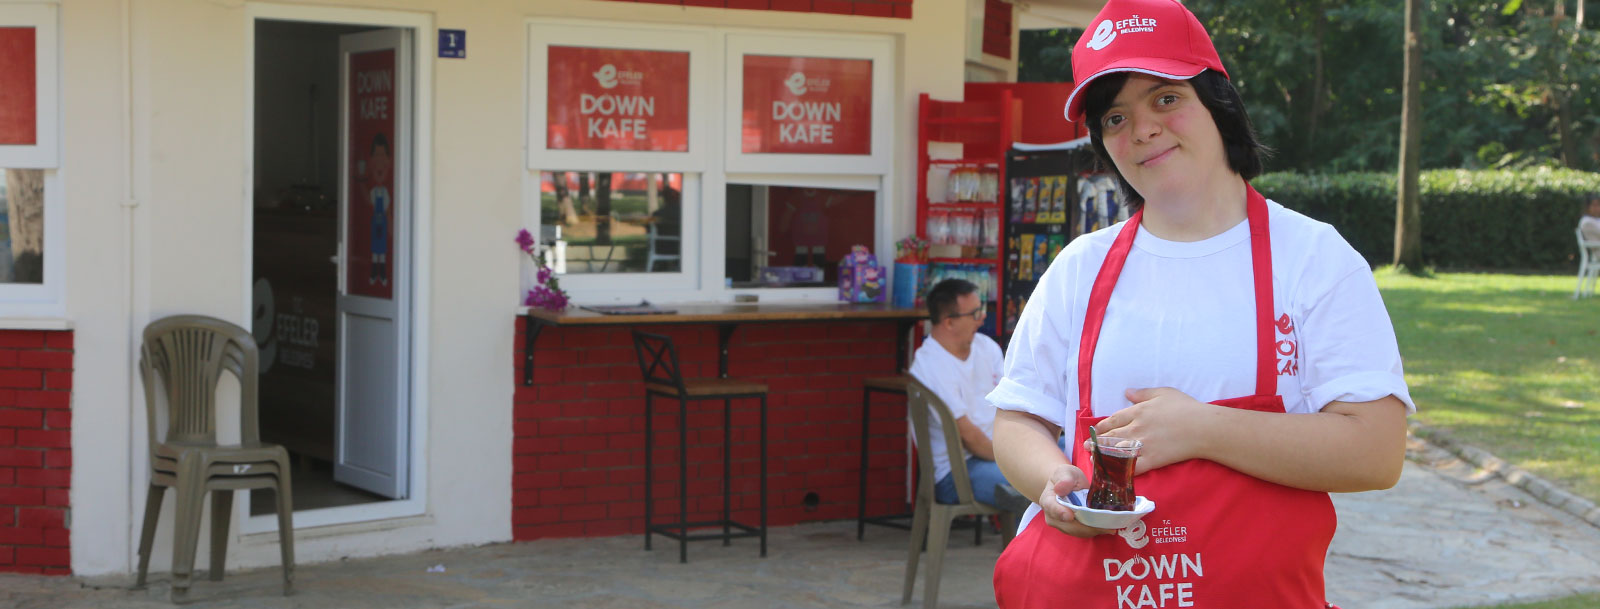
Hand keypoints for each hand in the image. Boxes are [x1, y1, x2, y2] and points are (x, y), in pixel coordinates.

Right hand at [1037, 463, 1114, 537]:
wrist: (1066, 484)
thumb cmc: (1066, 477)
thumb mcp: (1065, 472)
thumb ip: (1064, 479)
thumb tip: (1060, 488)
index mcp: (1047, 500)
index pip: (1052, 508)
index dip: (1061, 513)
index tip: (1069, 516)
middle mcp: (1052, 516)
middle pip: (1068, 525)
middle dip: (1086, 526)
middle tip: (1104, 526)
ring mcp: (1061, 524)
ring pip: (1077, 531)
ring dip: (1093, 530)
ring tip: (1109, 527)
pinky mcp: (1071, 529)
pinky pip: (1083, 532)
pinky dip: (1094, 530)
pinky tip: (1105, 527)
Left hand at [1086, 387, 1215, 474]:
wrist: (1202, 428)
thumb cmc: (1186, 408)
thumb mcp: (1163, 393)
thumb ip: (1142, 393)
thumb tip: (1126, 392)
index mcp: (1138, 412)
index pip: (1114, 419)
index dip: (1103, 426)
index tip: (1096, 430)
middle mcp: (1136, 428)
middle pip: (1111, 436)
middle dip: (1097, 441)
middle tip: (1086, 445)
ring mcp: (1142, 445)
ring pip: (1116, 451)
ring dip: (1102, 455)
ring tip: (1093, 457)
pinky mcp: (1151, 460)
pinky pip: (1130, 467)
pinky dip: (1118, 470)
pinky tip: (1111, 472)